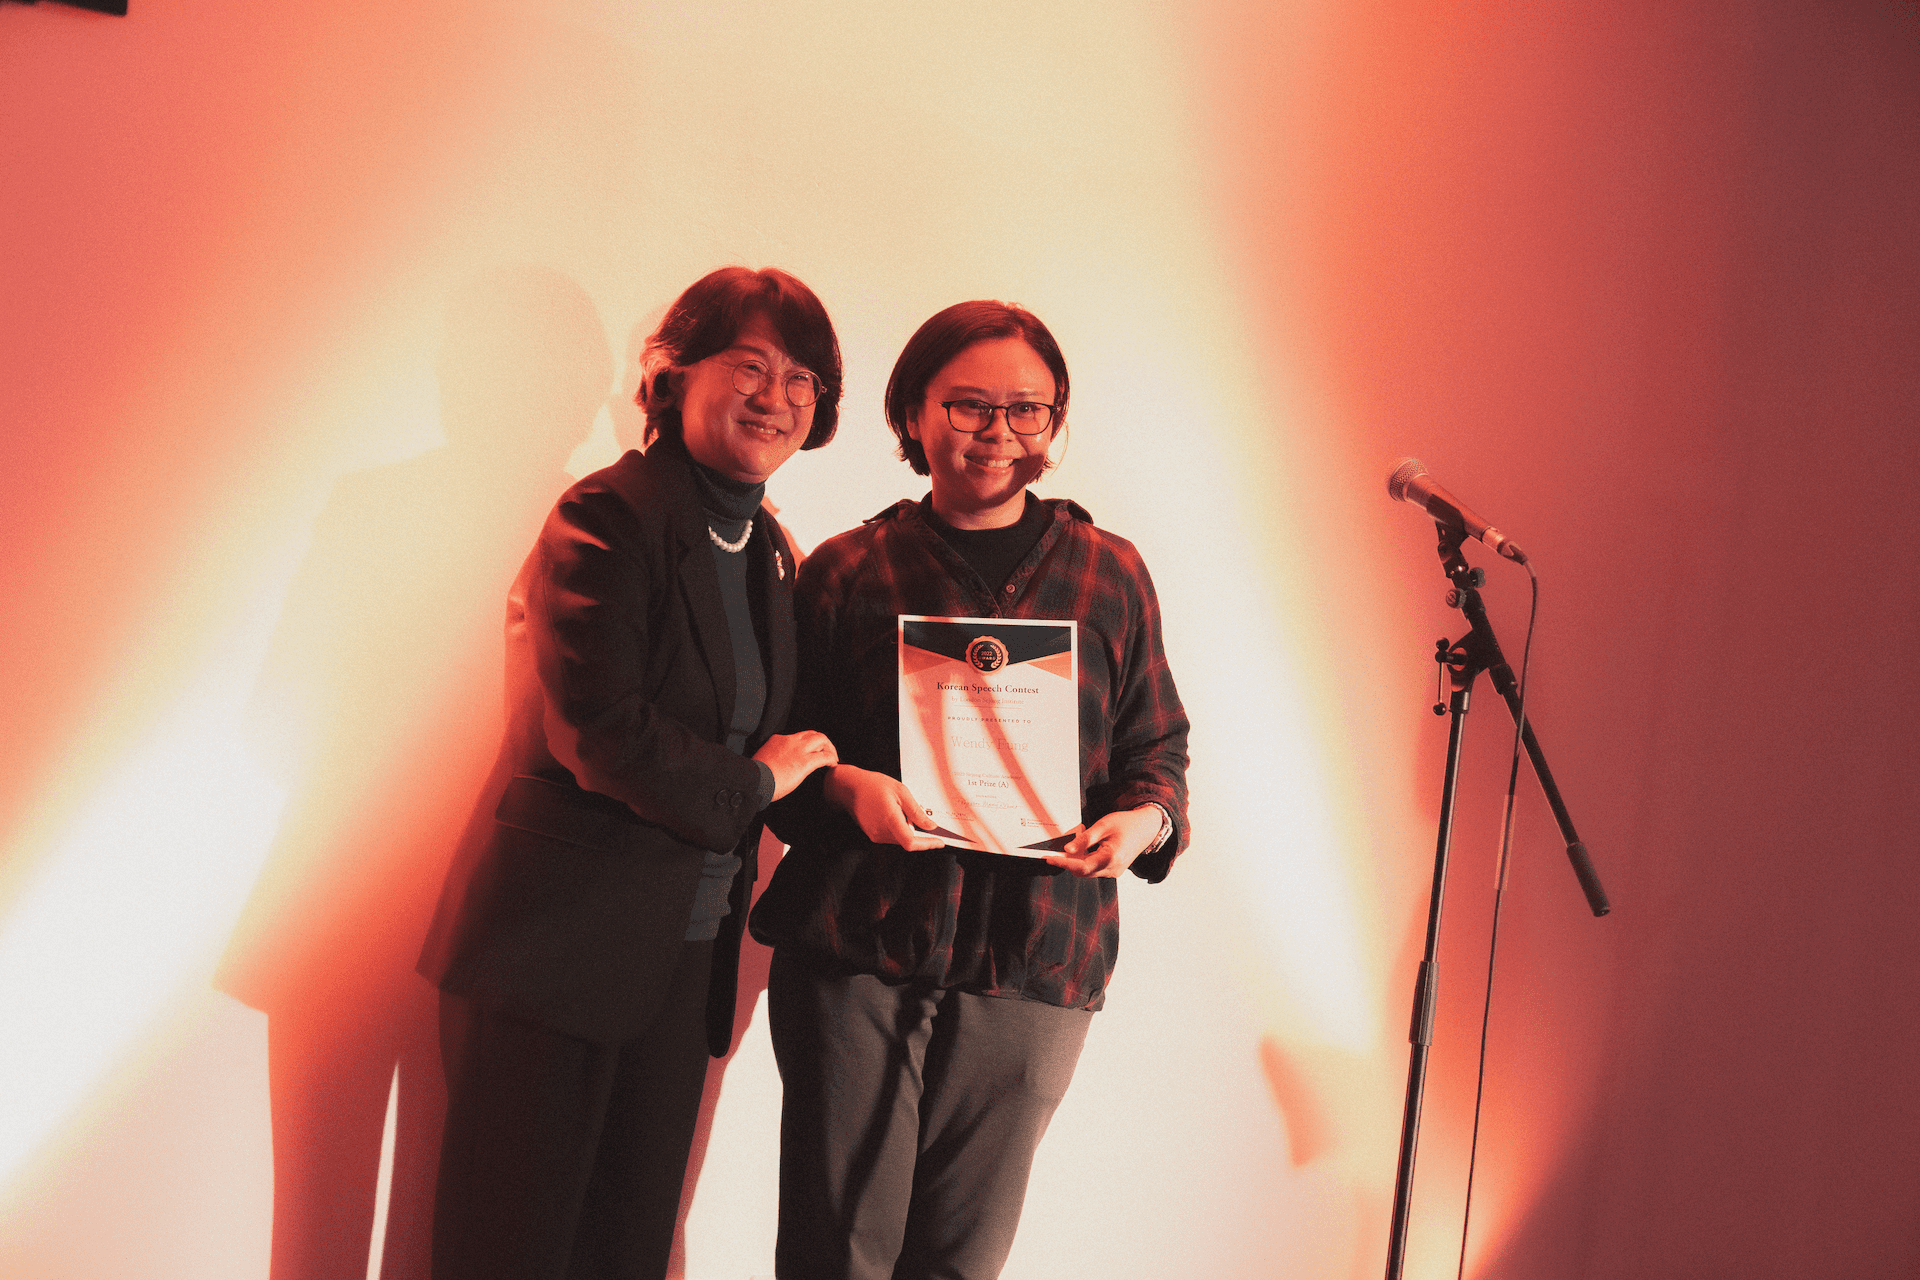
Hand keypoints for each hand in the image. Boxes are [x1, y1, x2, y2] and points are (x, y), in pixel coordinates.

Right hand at [753, 731, 837, 800]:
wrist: (754, 780)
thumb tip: (777, 768)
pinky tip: (833, 765)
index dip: (807, 744)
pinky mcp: (805, 762)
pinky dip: (831, 759)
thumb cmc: (755, 777)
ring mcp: (799, 750)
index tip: (810, 752)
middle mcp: (790, 741)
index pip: (798, 736)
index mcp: (778, 740)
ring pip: (821, 740)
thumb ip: (773, 759)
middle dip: (822, 742)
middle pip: (812, 734)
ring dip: (830, 748)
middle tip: (827, 753)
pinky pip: (825, 756)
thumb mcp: (763, 761)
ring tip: (832, 758)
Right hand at [822, 765, 946, 850]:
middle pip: (908, 841)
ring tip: (907, 812)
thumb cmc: (873, 785)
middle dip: (921, 835)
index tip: (939, 841)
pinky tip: (897, 814)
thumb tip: (930, 826)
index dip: (927, 844)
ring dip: (910, 831)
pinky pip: (892, 836)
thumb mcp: (900, 791)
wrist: (849, 788)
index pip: (911, 842)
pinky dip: (900, 829)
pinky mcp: (872, 834)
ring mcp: (875, 835)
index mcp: (890, 820)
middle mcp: (881, 832)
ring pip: (900, 839)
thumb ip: (916, 811)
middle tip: (930, 824)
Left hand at [1046, 805, 1163, 877]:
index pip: (1080, 867)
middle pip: (1082, 872)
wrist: (1146, 828)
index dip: (1063, 863)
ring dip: (1078, 861)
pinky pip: (1095, 870)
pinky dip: (1086, 861)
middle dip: (1069, 860)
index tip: (1049, 858)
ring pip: (1088, 872)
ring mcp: (1114, 872)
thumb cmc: (1126, 824)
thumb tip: (1067, 849)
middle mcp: (1113, 869)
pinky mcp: (1114, 871)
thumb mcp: (1103, 826)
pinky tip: (1088, 848)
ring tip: (1079, 842)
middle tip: (1063, 844)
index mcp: (1111, 858)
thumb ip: (1084, 839)